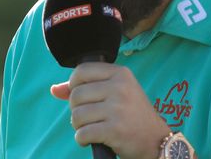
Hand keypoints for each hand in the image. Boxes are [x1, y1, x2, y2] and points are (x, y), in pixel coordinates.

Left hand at [51, 62, 170, 158]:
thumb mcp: (116, 93)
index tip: (82, 96)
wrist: (155, 140)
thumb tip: (55, 90)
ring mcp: (118, 109)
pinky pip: (82, 134)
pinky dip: (83, 139)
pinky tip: (94, 138)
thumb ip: (86, 88)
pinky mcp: (115, 130)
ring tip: (92, 127)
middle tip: (90, 116)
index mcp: (121, 73)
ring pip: (76, 116)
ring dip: (79, 126)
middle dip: (76, 109)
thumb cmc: (132, 115)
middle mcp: (120, 88)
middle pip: (76, 94)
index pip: (81, 71)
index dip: (73, 84)